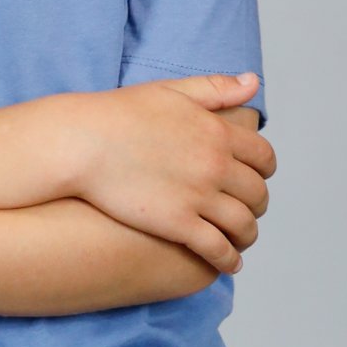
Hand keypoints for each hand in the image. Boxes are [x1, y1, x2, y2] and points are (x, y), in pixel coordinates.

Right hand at [72, 73, 274, 269]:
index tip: (257, 178)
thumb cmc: (119, 115)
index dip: (264, 171)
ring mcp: (199, 197)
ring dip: (247, 235)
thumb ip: (216, 88)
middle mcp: (216, 165)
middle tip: (249, 210)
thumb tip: (253, 82)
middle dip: (257, 205)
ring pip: (243, 225)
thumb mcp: (173, 91)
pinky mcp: (178, 225)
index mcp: (218, 133)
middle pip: (257, 193)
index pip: (263, 158)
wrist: (82, 143)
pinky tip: (228, 263)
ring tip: (240, 240)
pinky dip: (229, 260)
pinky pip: (218, 249)